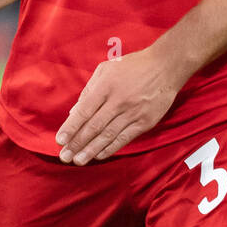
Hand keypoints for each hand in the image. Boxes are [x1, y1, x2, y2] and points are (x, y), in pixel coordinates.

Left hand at [55, 46, 182, 164]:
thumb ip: (89, 89)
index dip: (71, 127)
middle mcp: (119, 100)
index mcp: (106, 86)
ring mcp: (133, 112)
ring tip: (78, 161)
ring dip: (91, 150)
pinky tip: (100, 155)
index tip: (60, 140)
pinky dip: (111, 148)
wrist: (166, 66)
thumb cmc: (134, 65)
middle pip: (94, 126)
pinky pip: (125, 138)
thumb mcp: (107, 68)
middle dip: (77, 143)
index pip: (84, 111)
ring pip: (108, 136)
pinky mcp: (145, 121)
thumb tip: (74, 111)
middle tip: (65, 156)